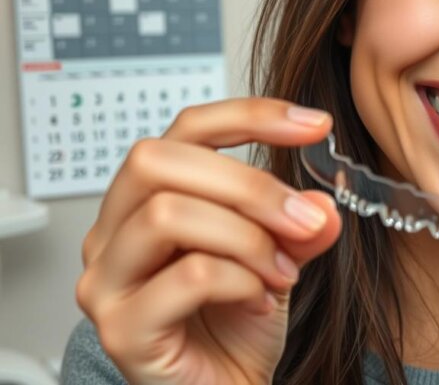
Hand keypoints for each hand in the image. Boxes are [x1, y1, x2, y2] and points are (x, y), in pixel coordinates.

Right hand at [75, 98, 342, 383]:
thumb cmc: (237, 324)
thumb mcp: (280, 257)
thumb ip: (298, 223)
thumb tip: (325, 202)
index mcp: (146, 199)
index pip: (186, 128)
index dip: (252, 116)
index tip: (317, 126)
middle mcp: (111, 232)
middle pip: (161, 160)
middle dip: (250, 185)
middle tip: (304, 221)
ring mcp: (106, 281)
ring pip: (168, 213)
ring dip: (248, 238)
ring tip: (283, 274)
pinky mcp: (120, 328)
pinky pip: (188, 275)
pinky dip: (242, 281)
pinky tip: (261, 302)